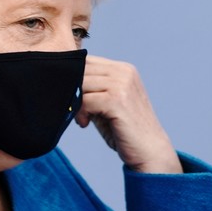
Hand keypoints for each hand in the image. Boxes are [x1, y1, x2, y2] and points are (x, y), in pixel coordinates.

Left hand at [75, 56, 182, 173]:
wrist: (150, 150)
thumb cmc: (125, 129)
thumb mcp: (108, 102)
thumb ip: (91, 89)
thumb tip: (61, 80)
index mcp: (123, 68)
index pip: (86, 61)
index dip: (73, 78)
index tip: (74, 100)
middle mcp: (124, 72)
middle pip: (82, 70)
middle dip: (72, 90)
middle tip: (76, 112)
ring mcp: (122, 84)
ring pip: (81, 84)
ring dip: (75, 103)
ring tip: (82, 118)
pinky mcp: (117, 100)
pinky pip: (85, 100)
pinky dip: (80, 113)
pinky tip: (85, 124)